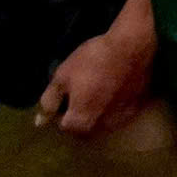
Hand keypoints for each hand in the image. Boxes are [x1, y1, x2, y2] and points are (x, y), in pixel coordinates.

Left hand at [41, 0, 155, 137]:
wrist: (133, 48)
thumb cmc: (93, 61)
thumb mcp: (62, 76)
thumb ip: (50, 102)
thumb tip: (40, 122)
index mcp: (80, 123)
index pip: (63, 126)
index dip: (61, 109)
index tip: (66, 92)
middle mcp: (101, 128)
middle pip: (84, 127)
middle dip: (80, 114)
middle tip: (81, 90)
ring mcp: (121, 120)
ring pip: (102, 122)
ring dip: (98, 111)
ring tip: (99, 88)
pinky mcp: (136, 110)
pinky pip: (119, 113)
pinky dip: (114, 104)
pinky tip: (115, 86)